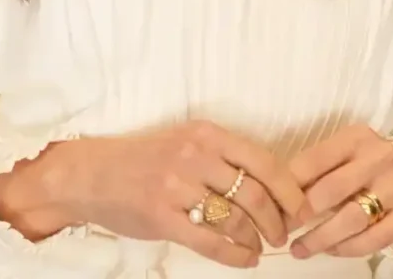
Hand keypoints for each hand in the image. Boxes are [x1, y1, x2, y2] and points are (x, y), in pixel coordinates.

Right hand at [30, 120, 304, 268]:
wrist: (90, 173)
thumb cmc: (142, 159)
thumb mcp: (183, 141)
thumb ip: (220, 156)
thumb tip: (270, 184)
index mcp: (205, 133)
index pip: (263, 160)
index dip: (289, 189)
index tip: (302, 207)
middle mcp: (194, 155)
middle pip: (256, 193)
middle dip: (278, 220)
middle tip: (283, 234)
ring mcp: (177, 186)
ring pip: (236, 219)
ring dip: (257, 239)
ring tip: (262, 247)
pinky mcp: (161, 216)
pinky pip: (211, 242)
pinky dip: (236, 255)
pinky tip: (246, 260)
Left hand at [286, 125, 392, 260]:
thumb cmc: (373, 165)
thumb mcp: (348, 154)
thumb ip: (319, 169)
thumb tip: (279, 194)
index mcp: (355, 138)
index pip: (314, 159)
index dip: (289, 184)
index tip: (271, 203)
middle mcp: (378, 157)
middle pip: (331, 189)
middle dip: (301, 213)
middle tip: (281, 229)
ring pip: (351, 217)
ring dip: (321, 237)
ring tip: (299, 249)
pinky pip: (373, 238)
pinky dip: (347, 247)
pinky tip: (331, 250)